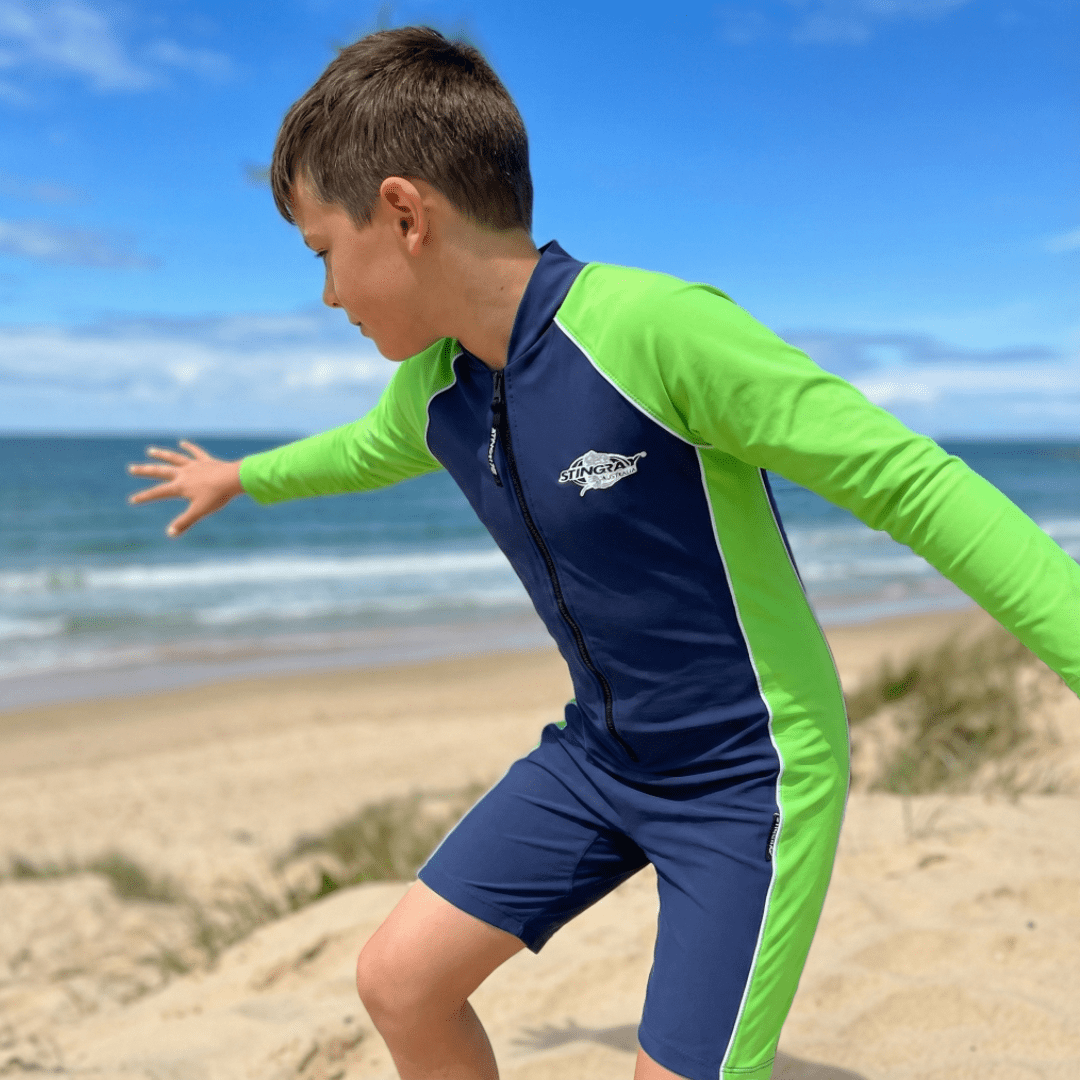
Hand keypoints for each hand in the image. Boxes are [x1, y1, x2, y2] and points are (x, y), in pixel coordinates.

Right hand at [127, 440, 243, 536]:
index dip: (145, 497)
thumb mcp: (199, 511)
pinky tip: (183, 443)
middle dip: (145, 471)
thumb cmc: (217, 496)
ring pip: (174, 458)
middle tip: (132, 468)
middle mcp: (184, 473)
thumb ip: (184, 522)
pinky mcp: (206, 461)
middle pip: (160, 471)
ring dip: (162, 454)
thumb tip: (170, 534)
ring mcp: (194, 465)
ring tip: (150, 451)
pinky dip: (189, 447)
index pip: (158, 493)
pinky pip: (195, 452)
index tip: (132, 500)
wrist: (234, 479)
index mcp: (180, 486)